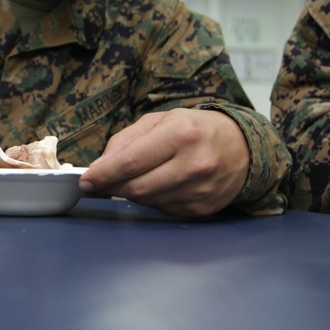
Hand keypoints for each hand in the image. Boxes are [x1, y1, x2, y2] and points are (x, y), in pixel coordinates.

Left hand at [78, 108, 249, 216]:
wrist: (242, 148)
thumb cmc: (195, 129)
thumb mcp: (161, 120)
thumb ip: (126, 140)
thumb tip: (100, 165)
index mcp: (181, 134)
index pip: (131, 162)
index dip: (103, 174)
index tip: (86, 180)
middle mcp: (193, 164)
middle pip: (137, 186)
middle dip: (113, 185)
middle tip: (102, 181)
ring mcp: (200, 190)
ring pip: (148, 200)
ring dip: (132, 192)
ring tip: (136, 177)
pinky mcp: (202, 208)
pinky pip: (163, 209)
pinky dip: (152, 199)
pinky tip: (159, 185)